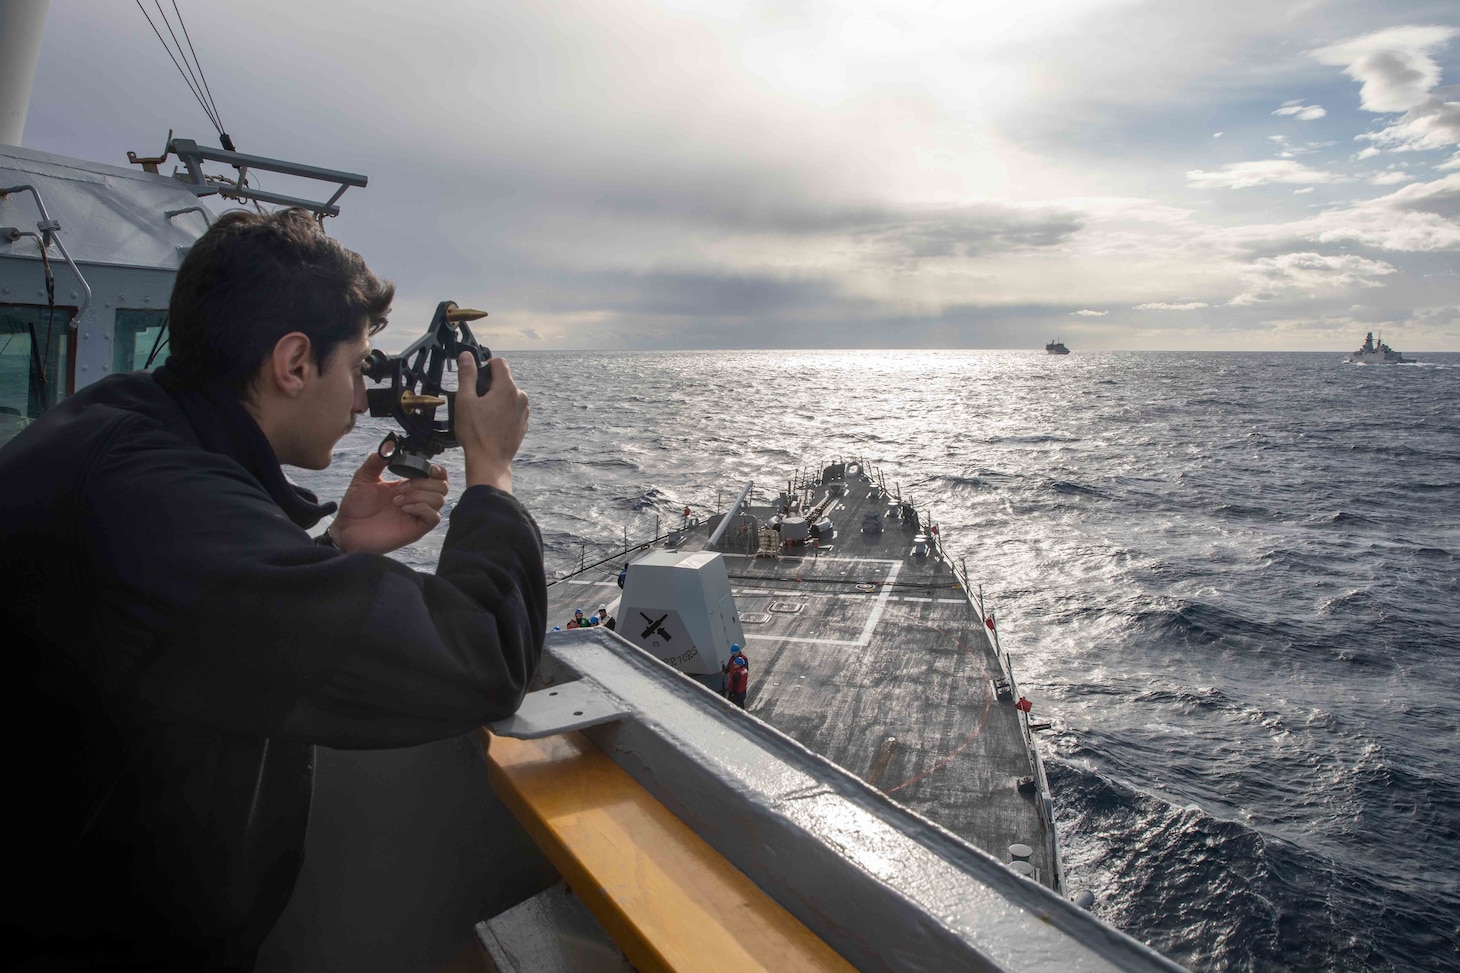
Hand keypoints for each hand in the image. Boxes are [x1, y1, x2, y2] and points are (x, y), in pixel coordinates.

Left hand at [329, 451, 449, 553]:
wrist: (346, 528)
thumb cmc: (355, 506)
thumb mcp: (364, 476)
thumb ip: (377, 460)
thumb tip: (390, 445)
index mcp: (410, 485)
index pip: (437, 476)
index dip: (436, 470)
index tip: (424, 468)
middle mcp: (418, 499)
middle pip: (442, 486)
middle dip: (423, 482)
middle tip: (400, 488)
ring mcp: (418, 514)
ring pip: (439, 499)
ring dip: (419, 495)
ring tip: (397, 500)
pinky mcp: (416, 529)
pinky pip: (433, 517)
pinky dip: (421, 508)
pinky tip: (404, 508)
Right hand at [455, 353, 528, 492]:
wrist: (489, 461)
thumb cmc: (476, 433)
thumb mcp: (465, 400)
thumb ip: (467, 374)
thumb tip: (467, 356)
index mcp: (508, 388)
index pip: (499, 362)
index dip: (485, 365)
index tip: (475, 377)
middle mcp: (520, 397)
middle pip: (504, 380)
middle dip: (489, 385)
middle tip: (474, 402)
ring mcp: (524, 411)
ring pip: (508, 395)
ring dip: (496, 399)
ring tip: (482, 416)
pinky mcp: (523, 423)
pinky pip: (512, 410)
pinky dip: (502, 412)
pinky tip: (490, 425)